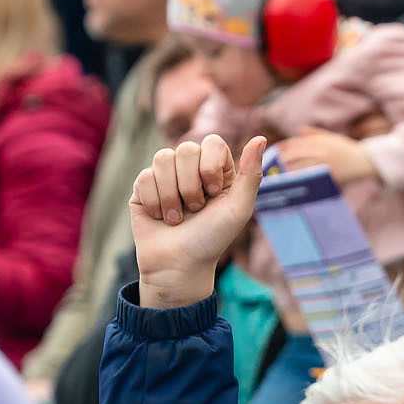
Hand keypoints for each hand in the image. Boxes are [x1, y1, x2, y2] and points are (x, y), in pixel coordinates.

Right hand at [130, 134, 269, 309]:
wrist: (179, 265)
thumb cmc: (212, 239)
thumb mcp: (239, 208)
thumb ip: (251, 173)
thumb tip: (260, 138)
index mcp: (216, 170)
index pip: (212, 143)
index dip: (209, 166)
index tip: (212, 193)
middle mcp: (191, 169)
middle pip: (185, 148)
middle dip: (190, 184)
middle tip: (195, 209)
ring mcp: (166, 176)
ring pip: (162, 159)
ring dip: (171, 195)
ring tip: (177, 217)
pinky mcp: (143, 188)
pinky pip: (144, 177)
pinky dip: (154, 202)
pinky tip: (160, 217)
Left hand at [275, 131, 376, 186]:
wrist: (364, 161)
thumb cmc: (346, 149)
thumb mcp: (330, 137)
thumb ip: (313, 134)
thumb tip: (299, 130)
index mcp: (318, 141)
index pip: (294, 144)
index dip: (281, 149)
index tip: (273, 154)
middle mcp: (319, 151)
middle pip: (293, 156)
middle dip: (280, 162)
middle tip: (270, 169)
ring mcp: (324, 165)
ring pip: (299, 169)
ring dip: (287, 173)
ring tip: (278, 178)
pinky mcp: (328, 177)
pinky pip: (310, 180)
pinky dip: (301, 182)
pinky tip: (294, 186)